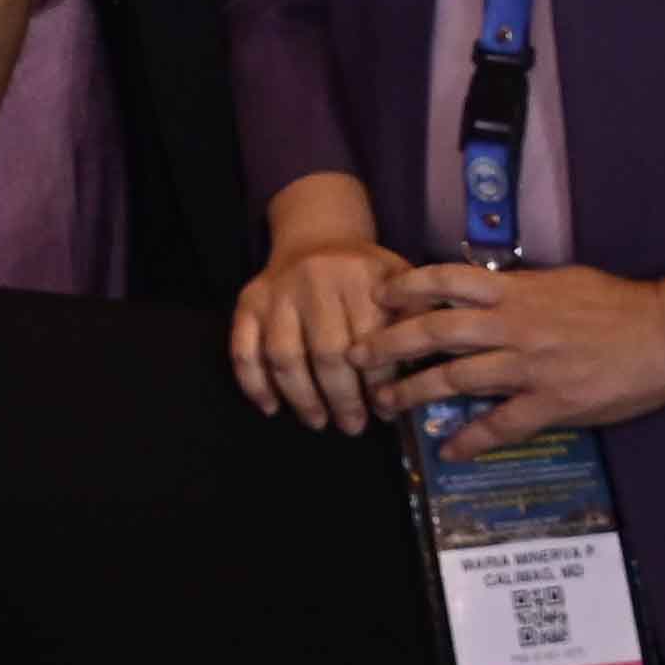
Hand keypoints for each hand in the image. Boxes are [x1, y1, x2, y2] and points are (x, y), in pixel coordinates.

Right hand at [230, 229, 411, 433]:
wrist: (316, 237)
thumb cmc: (365, 273)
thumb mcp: (401, 280)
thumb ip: (415, 317)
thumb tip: (422, 373)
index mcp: (361, 277)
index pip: (370, 341)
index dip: (378, 384)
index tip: (386, 413)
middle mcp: (315, 281)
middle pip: (327, 354)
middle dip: (342, 398)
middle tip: (353, 426)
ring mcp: (276, 292)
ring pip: (283, 356)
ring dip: (301, 398)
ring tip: (318, 422)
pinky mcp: (248, 302)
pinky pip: (243, 349)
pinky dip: (253, 384)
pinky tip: (270, 408)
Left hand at [364, 257, 664, 435]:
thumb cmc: (619, 303)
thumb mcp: (563, 280)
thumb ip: (520, 288)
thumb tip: (485, 288)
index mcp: (517, 291)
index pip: (448, 281)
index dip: (407, 287)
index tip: (379, 296)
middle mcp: (514, 325)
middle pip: (435, 331)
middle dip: (388, 343)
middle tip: (354, 355)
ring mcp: (530, 366)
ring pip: (455, 377)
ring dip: (413, 391)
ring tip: (384, 402)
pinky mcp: (551, 402)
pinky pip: (499, 424)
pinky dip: (470, 438)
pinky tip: (448, 450)